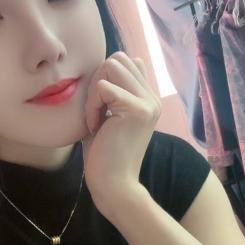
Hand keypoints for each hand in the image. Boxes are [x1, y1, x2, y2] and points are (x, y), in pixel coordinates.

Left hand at [82, 51, 161, 215]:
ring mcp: (148, 103)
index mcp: (147, 98)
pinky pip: (104, 87)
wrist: (114, 185)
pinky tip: (95, 127)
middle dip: (97, 79)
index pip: (125, 61)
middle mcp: (152, 98)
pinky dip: (92, 105)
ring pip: (112, 65)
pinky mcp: (138, 110)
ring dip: (94, 90)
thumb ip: (112, 92)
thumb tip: (116, 64)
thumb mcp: (107, 117)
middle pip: (118, 58)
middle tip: (93, 110)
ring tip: (95, 117)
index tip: (98, 109)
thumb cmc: (104, 156)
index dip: (102, 79)